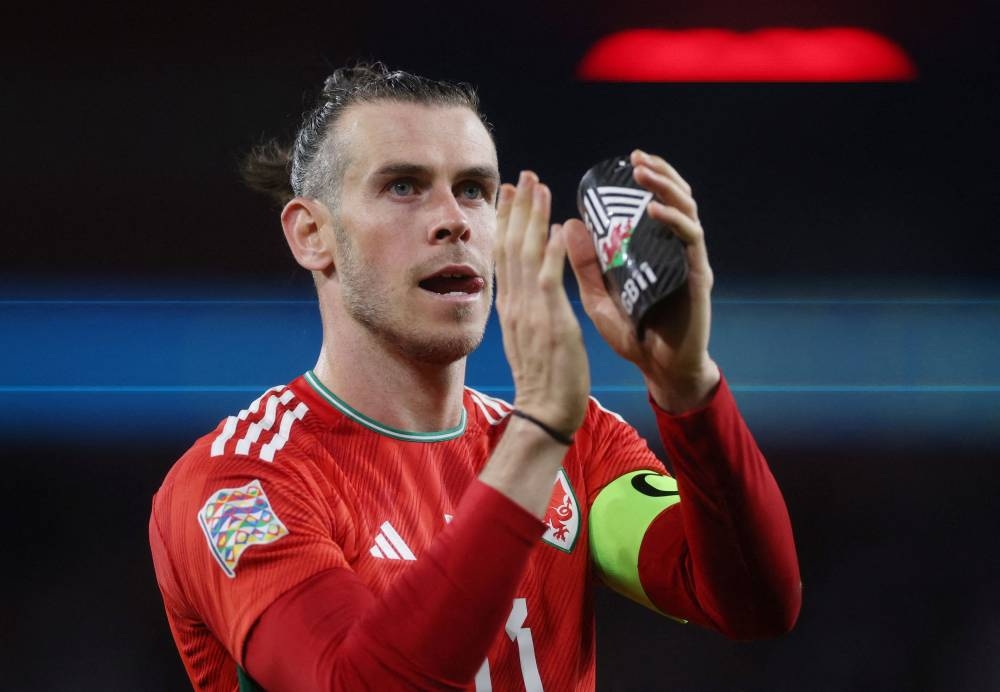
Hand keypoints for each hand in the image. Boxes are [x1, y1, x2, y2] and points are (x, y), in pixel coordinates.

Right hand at [495, 171, 589, 435]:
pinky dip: (551, 253)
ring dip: (532, 218)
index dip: (506, 221)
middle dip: (516, 208)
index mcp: (511, 306)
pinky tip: (557, 228)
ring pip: (526, 255)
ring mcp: (530, 312)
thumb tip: (531, 286)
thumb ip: (530, 308)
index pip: (504, 254)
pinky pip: (548, 280)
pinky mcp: (550, 322)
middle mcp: (515, 304)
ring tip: (539, 187)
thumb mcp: (530, 337)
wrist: (545, 411)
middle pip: (510, 245)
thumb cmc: (545, 379)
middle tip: (523, 175)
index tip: (508, 193)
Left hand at [564, 150, 719, 411]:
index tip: (624, 162)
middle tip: (635, 157)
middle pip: (672, 199)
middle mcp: (671, 251)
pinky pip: (690, 240)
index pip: (648, 205)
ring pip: (686, 211)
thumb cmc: (633, 334)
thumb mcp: (598, 297)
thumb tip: (567, 222)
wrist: (660, 369)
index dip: (637, 181)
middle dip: (657, 173)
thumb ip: (585, 263)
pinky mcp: (697, 277)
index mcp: (648, 251)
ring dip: (667, 187)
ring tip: (644, 173)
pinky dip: (674, 221)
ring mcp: (686, 261)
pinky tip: (656, 211)